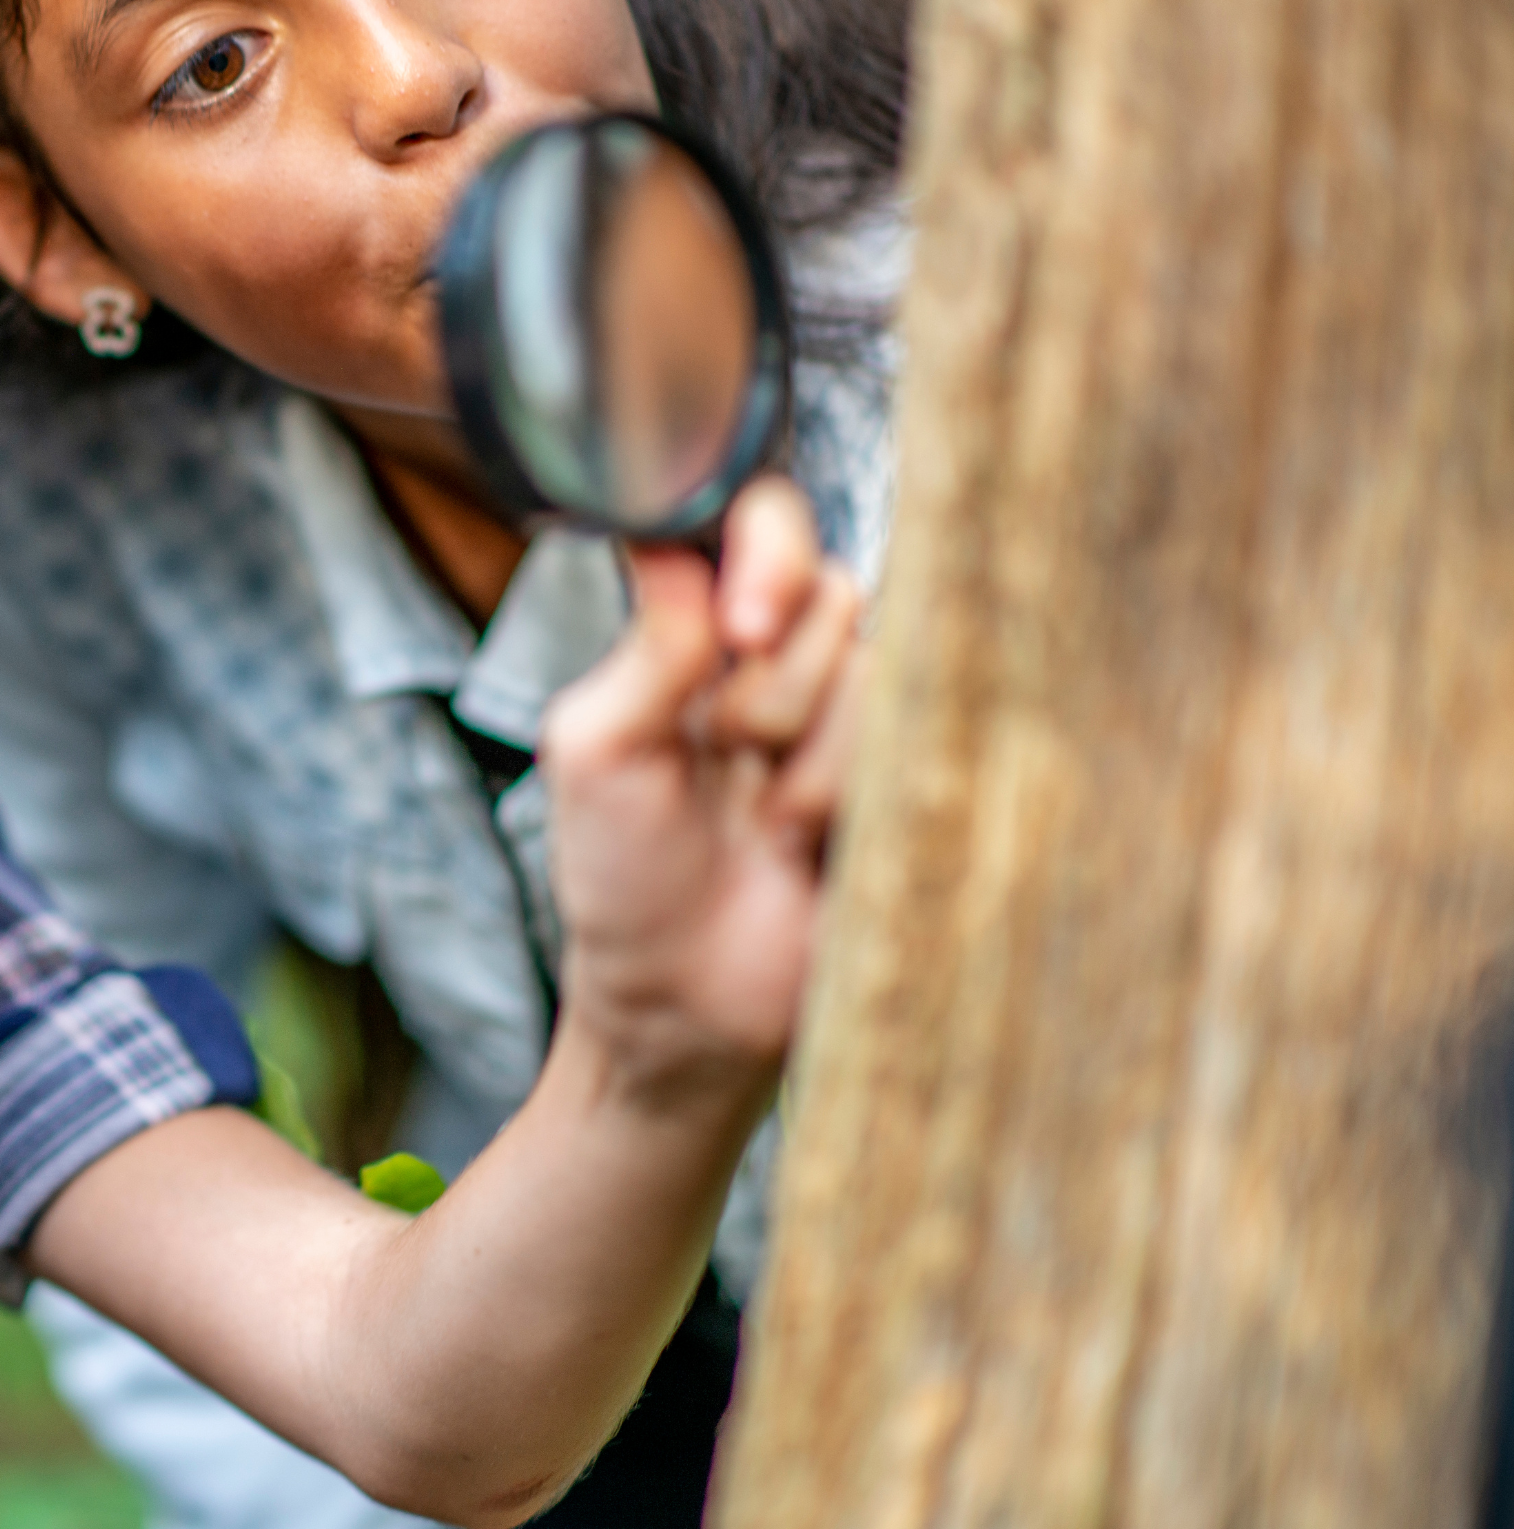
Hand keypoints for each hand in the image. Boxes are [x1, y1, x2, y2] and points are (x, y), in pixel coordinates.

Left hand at [538, 477, 862, 1111]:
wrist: (685, 1005)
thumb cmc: (624, 877)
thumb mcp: (597, 749)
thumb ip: (650, 643)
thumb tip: (667, 533)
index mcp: (712, 632)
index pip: (768, 524)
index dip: (771, 556)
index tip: (744, 625)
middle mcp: (799, 661)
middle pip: (836, 599)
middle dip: (771, 695)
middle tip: (728, 769)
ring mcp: (866, 723)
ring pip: (882, 677)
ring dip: (812, 768)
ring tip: (769, 830)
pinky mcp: (922, 783)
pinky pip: (931, 744)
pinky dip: (860, 806)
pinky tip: (818, 854)